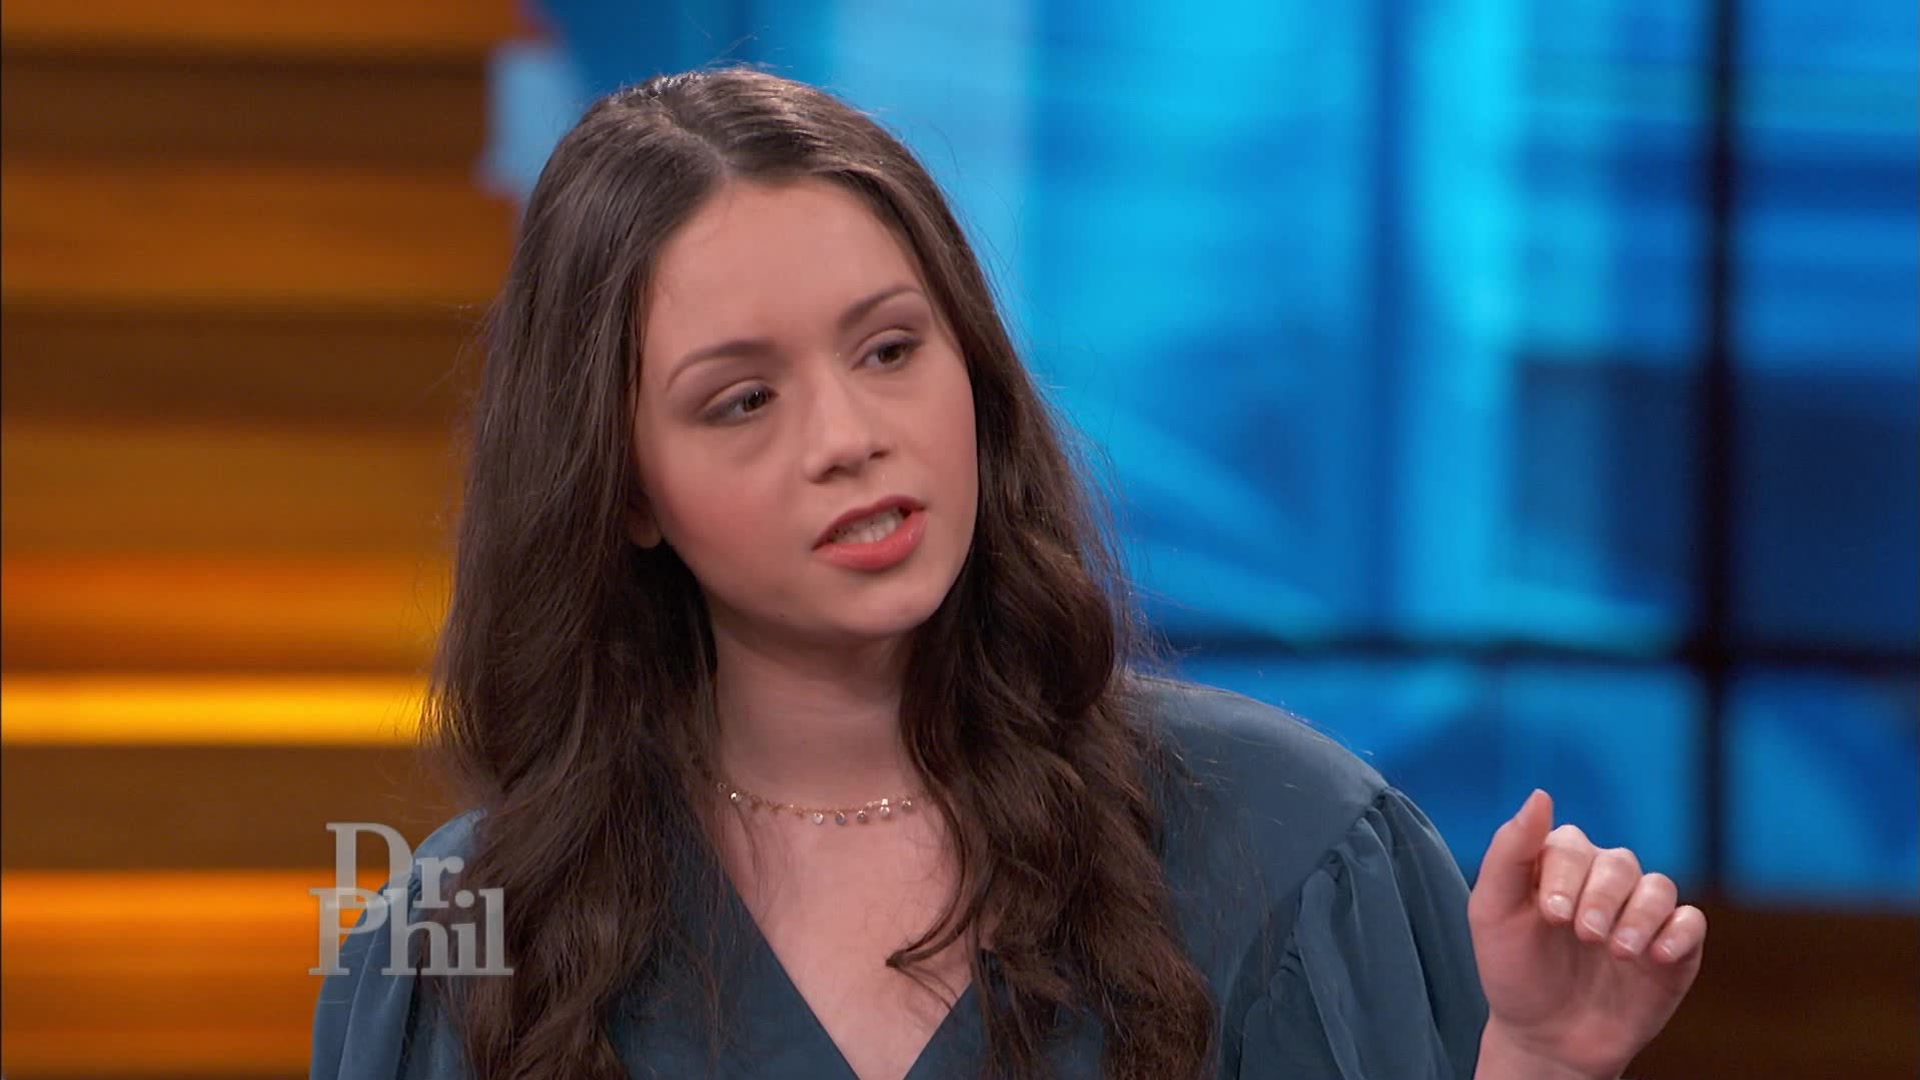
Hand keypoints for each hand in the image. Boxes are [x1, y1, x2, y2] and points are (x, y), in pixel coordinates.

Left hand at [1466, 789, 1706, 1079]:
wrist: (1546, 1038)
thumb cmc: (1514, 970)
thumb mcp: (1492, 912)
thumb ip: (1509, 852)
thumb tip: (1541, 794)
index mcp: (1558, 865)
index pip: (1571, 845)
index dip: (1564, 876)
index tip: (1550, 916)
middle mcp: (1603, 882)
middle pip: (1619, 863)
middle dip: (1601, 897)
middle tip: (1584, 935)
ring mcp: (1639, 914)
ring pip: (1658, 886)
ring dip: (1640, 915)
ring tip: (1617, 950)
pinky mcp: (1672, 947)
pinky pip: (1690, 922)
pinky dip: (1677, 934)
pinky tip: (1655, 956)